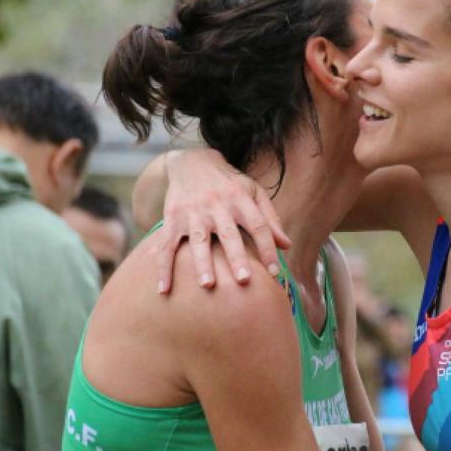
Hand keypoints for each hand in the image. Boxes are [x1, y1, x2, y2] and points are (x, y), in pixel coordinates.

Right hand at [156, 149, 290, 292]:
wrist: (192, 161)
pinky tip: (163, 289)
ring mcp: (193, 212)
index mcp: (241, 199)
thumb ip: (270, 219)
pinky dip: (164, 268)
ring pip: (198, 240)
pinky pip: (167, 245)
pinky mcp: (173, 218)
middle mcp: (218, 205)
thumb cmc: (229, 184)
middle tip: (244, 280)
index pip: (258, 225)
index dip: (268, 248)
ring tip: (207, 286)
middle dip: (236, 257)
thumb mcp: (253, 192)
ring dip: (203, 263)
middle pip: (229, 234)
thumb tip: (287, 246)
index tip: (275, 273)